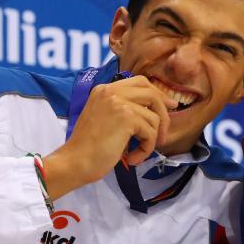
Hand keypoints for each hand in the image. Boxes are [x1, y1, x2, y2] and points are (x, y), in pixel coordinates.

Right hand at [42, 76, 170, 199]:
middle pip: (152, 93)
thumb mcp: (105, 119)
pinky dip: (146, 149)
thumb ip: (123, 110)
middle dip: (164, 112)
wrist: (75, 161)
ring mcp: (119, 102)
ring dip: (151, 139)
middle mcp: (111, 91)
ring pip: (154, 117)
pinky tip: (132, 158)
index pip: (140, 82)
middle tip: (165, 131)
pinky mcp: (126, 117)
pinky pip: (150, 132)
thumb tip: (154, 111)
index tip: (168, 106)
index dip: (157, 93)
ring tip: (138, 153)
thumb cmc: (88, 148)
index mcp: (104, 89)